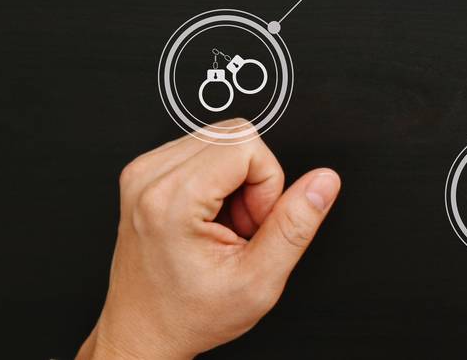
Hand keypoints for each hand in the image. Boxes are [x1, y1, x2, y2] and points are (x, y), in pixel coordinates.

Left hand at [78, 123, 340, 359]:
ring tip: (222, 227)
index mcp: (171, 200)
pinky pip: (200, 148)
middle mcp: (150, 178)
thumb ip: (296, 225)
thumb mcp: (258, 281)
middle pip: (234, 135)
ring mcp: (143, 173)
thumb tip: (324, 182)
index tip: (252, 225)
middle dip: (252, 180)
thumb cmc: (188, 315)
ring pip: (220, 138)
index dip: (267, 184)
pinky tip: (208, 218)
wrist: (144, 331)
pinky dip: (216, 179)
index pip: (246, 144)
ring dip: (235, 180)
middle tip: (239, 228)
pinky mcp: (144, 173)